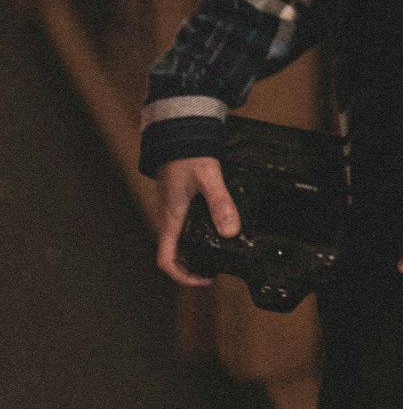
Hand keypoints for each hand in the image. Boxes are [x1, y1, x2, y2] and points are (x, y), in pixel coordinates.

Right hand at [155, 156, 240, 285]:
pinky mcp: (177, 197)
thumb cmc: (188, 152)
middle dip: (193, 264)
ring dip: (194, 248)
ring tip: (219, 248)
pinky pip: (183, 223)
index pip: (166, 259)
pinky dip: (196, 231)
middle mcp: (168, 215)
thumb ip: (220, 203)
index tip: (204, 279)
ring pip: (178, 238)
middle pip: (174, 252)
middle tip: (216, 266)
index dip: (183, 276)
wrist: (177, 129)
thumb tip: (231, 232)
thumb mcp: (208, 178)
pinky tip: (214, 224)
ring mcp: (171, 207)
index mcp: (171, 217)